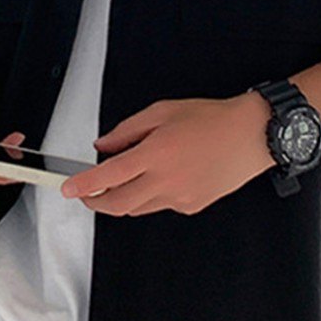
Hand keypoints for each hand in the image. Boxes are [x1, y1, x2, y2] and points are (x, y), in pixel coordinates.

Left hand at [60, 93, 274, 216]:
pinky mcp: (192, 205)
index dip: (84, 185)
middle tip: (88, 194)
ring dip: (124, 199)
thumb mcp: (163, 112)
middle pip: (118, 205)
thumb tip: (105, 145)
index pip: (108, 177)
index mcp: (156, 154)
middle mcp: (166, 180)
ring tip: (128, 178)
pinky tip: (164, 177)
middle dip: (96, 202)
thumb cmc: (213, 119)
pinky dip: (153, 195)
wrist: (252, 135)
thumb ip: (128, 130)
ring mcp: (180, 197)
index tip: (68, 189)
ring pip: (138, 208)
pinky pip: (162, 205)